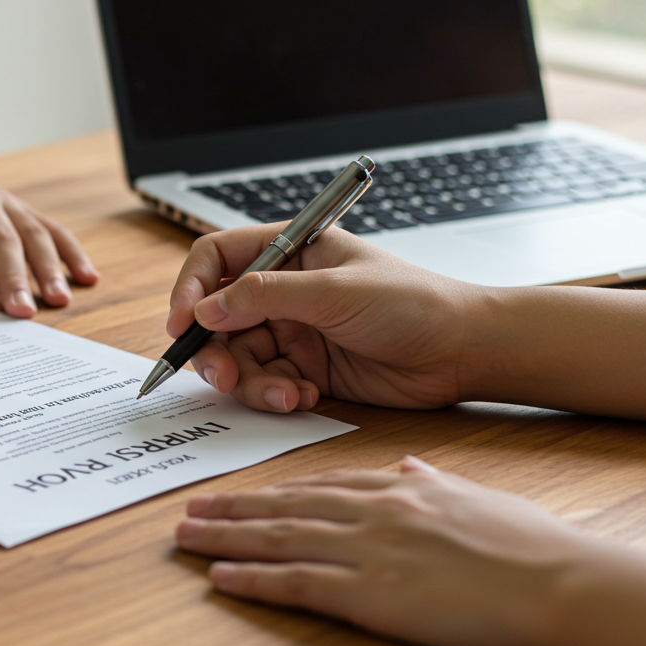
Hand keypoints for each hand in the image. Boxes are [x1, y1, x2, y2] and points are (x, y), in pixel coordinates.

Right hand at [167, 224, 480, 412]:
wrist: (463, 352)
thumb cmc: (414, 303)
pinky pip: (264, 385)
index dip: (192, 288)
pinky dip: (276, 395)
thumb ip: (266, 297)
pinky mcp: (303, 369)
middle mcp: (284, 289)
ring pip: (237, 358)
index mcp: (290, 250)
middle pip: (216, 317)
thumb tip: (206, 308)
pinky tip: (307, 396)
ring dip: (251, 382)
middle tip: (225, 376)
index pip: (218, 258)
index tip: (183, 323)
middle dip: (215, 350)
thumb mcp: (334, 292)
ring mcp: (292, 331)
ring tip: (285, 394)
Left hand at [175, 457, 593, 645]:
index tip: (244, 490)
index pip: (320, 484)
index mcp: (399, 491)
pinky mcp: (370, 595)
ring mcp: (368, 552)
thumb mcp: (476, 497)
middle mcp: (373, 513)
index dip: (275, 488)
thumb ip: (433, 483)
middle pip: (285, 507)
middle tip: (191, 508)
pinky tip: (220, 578)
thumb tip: (408, 468)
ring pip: (278, 539)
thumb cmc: (531, 546)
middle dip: (233, 508)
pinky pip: (296, 584)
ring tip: (186, 537)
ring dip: (226, 538)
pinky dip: (253, 580)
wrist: (559, 581)